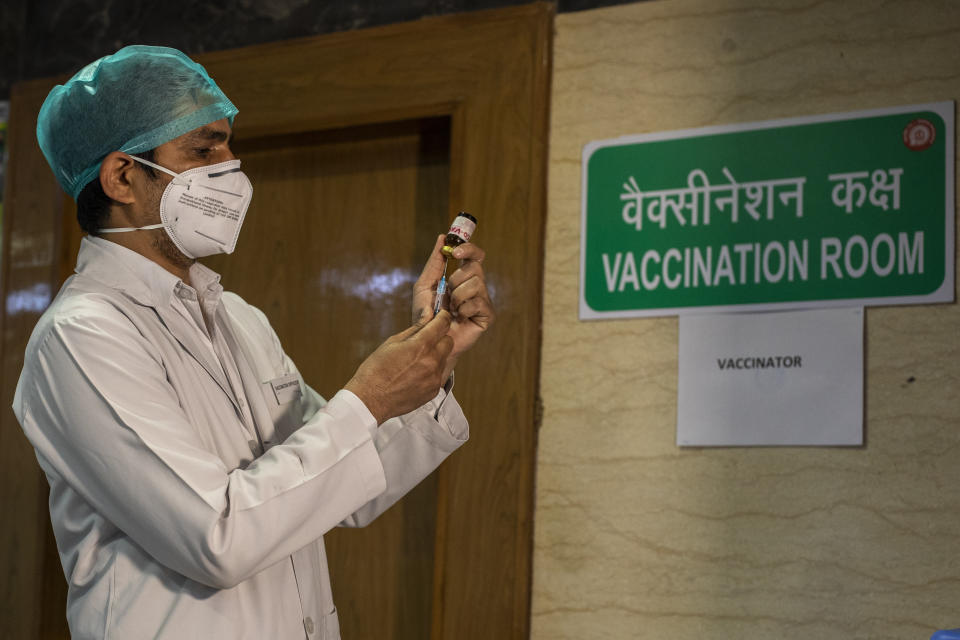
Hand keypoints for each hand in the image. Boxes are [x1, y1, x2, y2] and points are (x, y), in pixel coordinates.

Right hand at [345, 311, 453, 424]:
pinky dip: (431, 371)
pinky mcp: (434, 391)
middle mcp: (432, 362)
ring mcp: (434, 378)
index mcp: (421, 346)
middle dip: (439, 337)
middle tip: (425, 340)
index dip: (442, 317)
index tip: (440, 316)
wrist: (370, 400)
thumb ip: (415, 328)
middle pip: (449, 341)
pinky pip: (439, 375)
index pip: (443, 324)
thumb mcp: (392, 342)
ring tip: (415, 361)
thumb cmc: (376, 370)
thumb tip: (428, 313)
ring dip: (435, 355)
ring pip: (445, 359)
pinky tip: (415, 374)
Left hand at [412, 236, 494, 376]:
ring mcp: (483, 300)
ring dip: (456, 297)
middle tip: (447, 294)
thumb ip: (435, 261)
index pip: (475, 255)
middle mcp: (476, 286)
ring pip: (475, 284)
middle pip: (475, 268)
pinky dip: (462, 309)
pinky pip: (477, 302)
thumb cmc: (426, 314)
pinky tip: (458, 318)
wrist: (429, 339)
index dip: (468, 249)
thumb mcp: (425, 284)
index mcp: (463, 276)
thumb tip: (442, 237)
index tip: (454, 252)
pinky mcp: (487, 315)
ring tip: (450, 309)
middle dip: (455, 280)